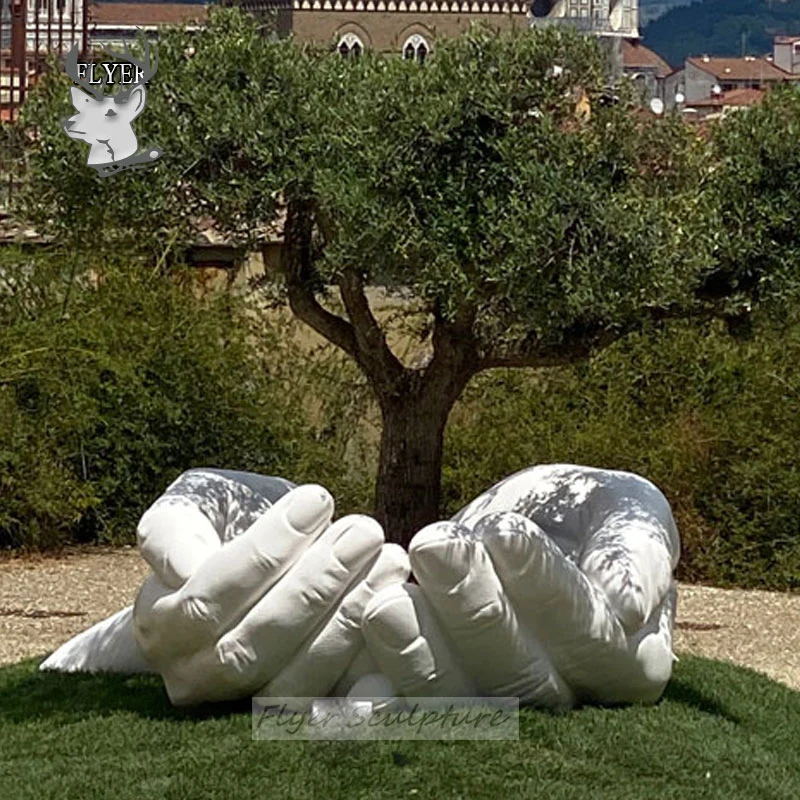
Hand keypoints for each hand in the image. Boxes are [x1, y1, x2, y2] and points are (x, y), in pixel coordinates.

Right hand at [132, 469, 408, 705]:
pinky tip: (397, 618)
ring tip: (389, 559)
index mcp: (159, 624)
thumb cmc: (216, 532)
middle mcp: (192, 676)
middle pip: (253, 644)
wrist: (242, 575)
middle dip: (317, 584)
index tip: (318, 499)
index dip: (266, 551)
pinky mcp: (290, 712)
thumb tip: (186, 568)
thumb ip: (175, 533)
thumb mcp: (187, 514)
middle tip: (367, 530)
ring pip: (294, 678)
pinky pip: (328, 704)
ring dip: (350, 618)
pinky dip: (366, 670)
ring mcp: (241, 703)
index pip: (208, 597)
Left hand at [361, 465, 679, 708]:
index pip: (585, 628)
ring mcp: (507, 697)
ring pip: (465, 695)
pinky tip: (353, 680)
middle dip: (472, 607)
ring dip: (419, 654)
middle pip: (519, 671)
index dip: (544, 583)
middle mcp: (569, 691)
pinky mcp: (457, 687)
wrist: (555, 529)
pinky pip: (421, 702)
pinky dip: (387, 693)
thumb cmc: (599, 517)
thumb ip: (635, 558)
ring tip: (382, 604)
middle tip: (431, 546)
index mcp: (626, 656)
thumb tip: (624, 606)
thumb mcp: (632, 519)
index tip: (504, 530)